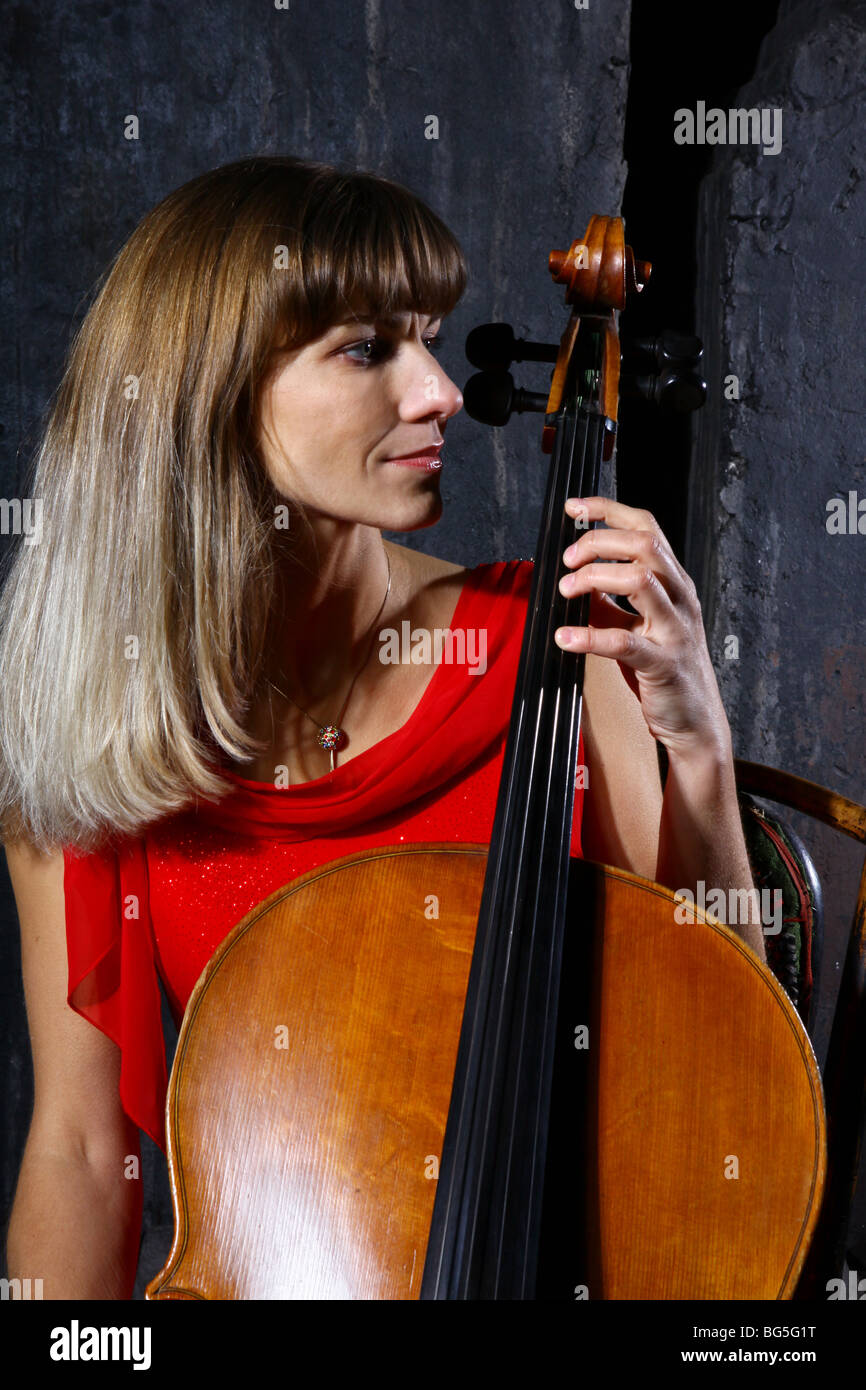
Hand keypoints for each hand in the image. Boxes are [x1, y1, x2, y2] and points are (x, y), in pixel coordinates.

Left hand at [553, 496, 731, 758]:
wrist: (695, 722)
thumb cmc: (665, 670)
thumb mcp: (638, 623)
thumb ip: (611, 599)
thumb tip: (575, 576)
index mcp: (674, 583)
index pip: (647, 527)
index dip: (609, 511)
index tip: (574, 508)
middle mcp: (680, 598)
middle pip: (644, 545)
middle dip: (598, 543)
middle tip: (566, 560)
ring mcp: (675, 630)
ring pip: (641, 580)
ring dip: (595, 577)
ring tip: (566, 590)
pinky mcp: (663, 664)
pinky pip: (625, 642)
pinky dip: (590, 636)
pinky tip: (564, 638)